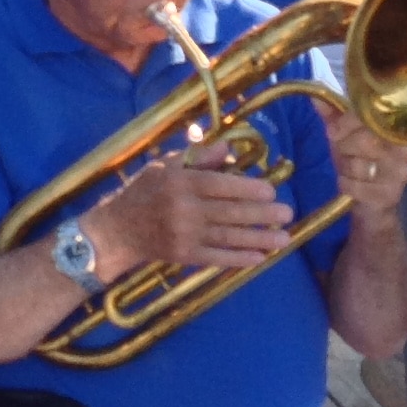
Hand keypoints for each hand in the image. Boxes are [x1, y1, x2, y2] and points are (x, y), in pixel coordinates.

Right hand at [82, 143, 293, 278]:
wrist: (118, 229)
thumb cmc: (144, 191)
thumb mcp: (165, 165)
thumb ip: (197, 156)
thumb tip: (227, 148)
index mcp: (179, 182)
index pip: (219, 185)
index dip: (247, 189)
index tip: (271, 191)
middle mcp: (183, 208)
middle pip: (230, 212)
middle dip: (262, 214)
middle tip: (287, 213)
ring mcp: (184, 235)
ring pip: (229, 236)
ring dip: (259, 238)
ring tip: (284, 238)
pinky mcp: (184, 256)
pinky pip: (218, 257)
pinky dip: (240, 258)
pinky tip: (260, 257)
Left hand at [318, 107, 406, 220]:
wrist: (375, 207)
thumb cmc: (360, 165)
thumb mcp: (345, 139)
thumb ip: (333, 117)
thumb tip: (315, 96)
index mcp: (393, 131)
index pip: (371, 117)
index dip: (347, 122)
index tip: (332, 131)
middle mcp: (402, 151)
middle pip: (364, 141)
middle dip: (345, 148)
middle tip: (345, 154)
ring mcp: (398, 175)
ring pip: (359, 165)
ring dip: (345, 169)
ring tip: (350, 171)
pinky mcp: (389, 197)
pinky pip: (356, 187)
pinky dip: (346, 186)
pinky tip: (351, 186)